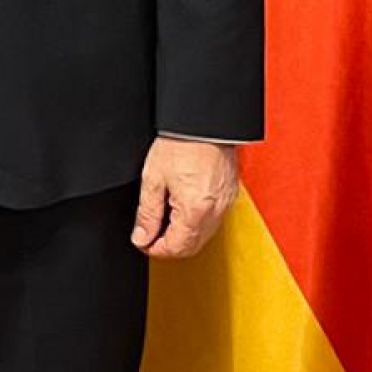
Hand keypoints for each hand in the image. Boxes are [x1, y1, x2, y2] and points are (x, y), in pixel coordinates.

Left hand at [131, 138, 240, 257]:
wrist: (204, 122)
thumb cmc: (181, 143)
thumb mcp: (153, 178)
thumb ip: (147, 212)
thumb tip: (142, 236)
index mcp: (195, 210)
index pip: (176, 248)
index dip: (155, 249)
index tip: (143, 242)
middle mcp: (215, 211)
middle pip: (191, 246)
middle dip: (169, 246)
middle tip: (150, 234)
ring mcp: (225, 204)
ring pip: (203, 235)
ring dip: (183, 235)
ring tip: (164, 220)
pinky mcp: (229, 195)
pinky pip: (213, 219)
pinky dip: (197, 222)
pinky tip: (183, 209)